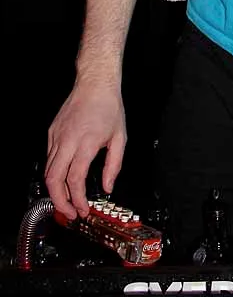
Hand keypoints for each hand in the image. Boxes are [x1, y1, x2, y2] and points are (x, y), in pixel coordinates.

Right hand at [45, 82, 125, 220]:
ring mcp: (56, 136)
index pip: (75, 178)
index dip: (77, 199)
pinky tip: (65, 178)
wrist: (95, 83)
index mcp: (86, 142)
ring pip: (48, 170)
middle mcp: (68, 140)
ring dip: (56, 189)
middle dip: (59, 201)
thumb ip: (114, 166)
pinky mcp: (51, 133)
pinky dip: (55, 172)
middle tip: (69, 213)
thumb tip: (107, 187)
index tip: (83, 210)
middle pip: (53, 179)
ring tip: (67, 201)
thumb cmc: (109, 107)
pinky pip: (49, 158)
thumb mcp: (120, 138)